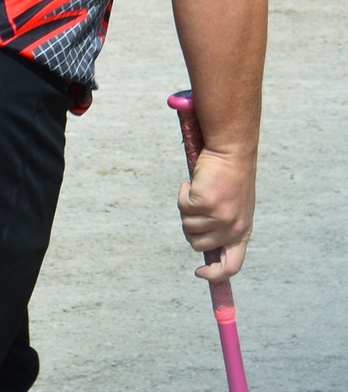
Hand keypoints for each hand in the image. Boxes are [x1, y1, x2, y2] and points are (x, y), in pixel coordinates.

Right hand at [177, 149, 255, 280]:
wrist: (232, 151)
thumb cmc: (230, 177)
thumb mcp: (233, 207)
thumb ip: (223, 226)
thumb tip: (201, 244)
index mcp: (243, 231)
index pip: (232, 266)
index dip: (215, 275)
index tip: (200, 273)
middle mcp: (233, 228)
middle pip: (198, 244)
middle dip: (190, 227)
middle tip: (193, 208)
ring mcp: (220, 217)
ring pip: (188, 226)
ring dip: (186, 208)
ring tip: (197, 190)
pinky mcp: (206, 203)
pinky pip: (183, 206)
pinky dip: (183, 192)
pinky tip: (193, 182)